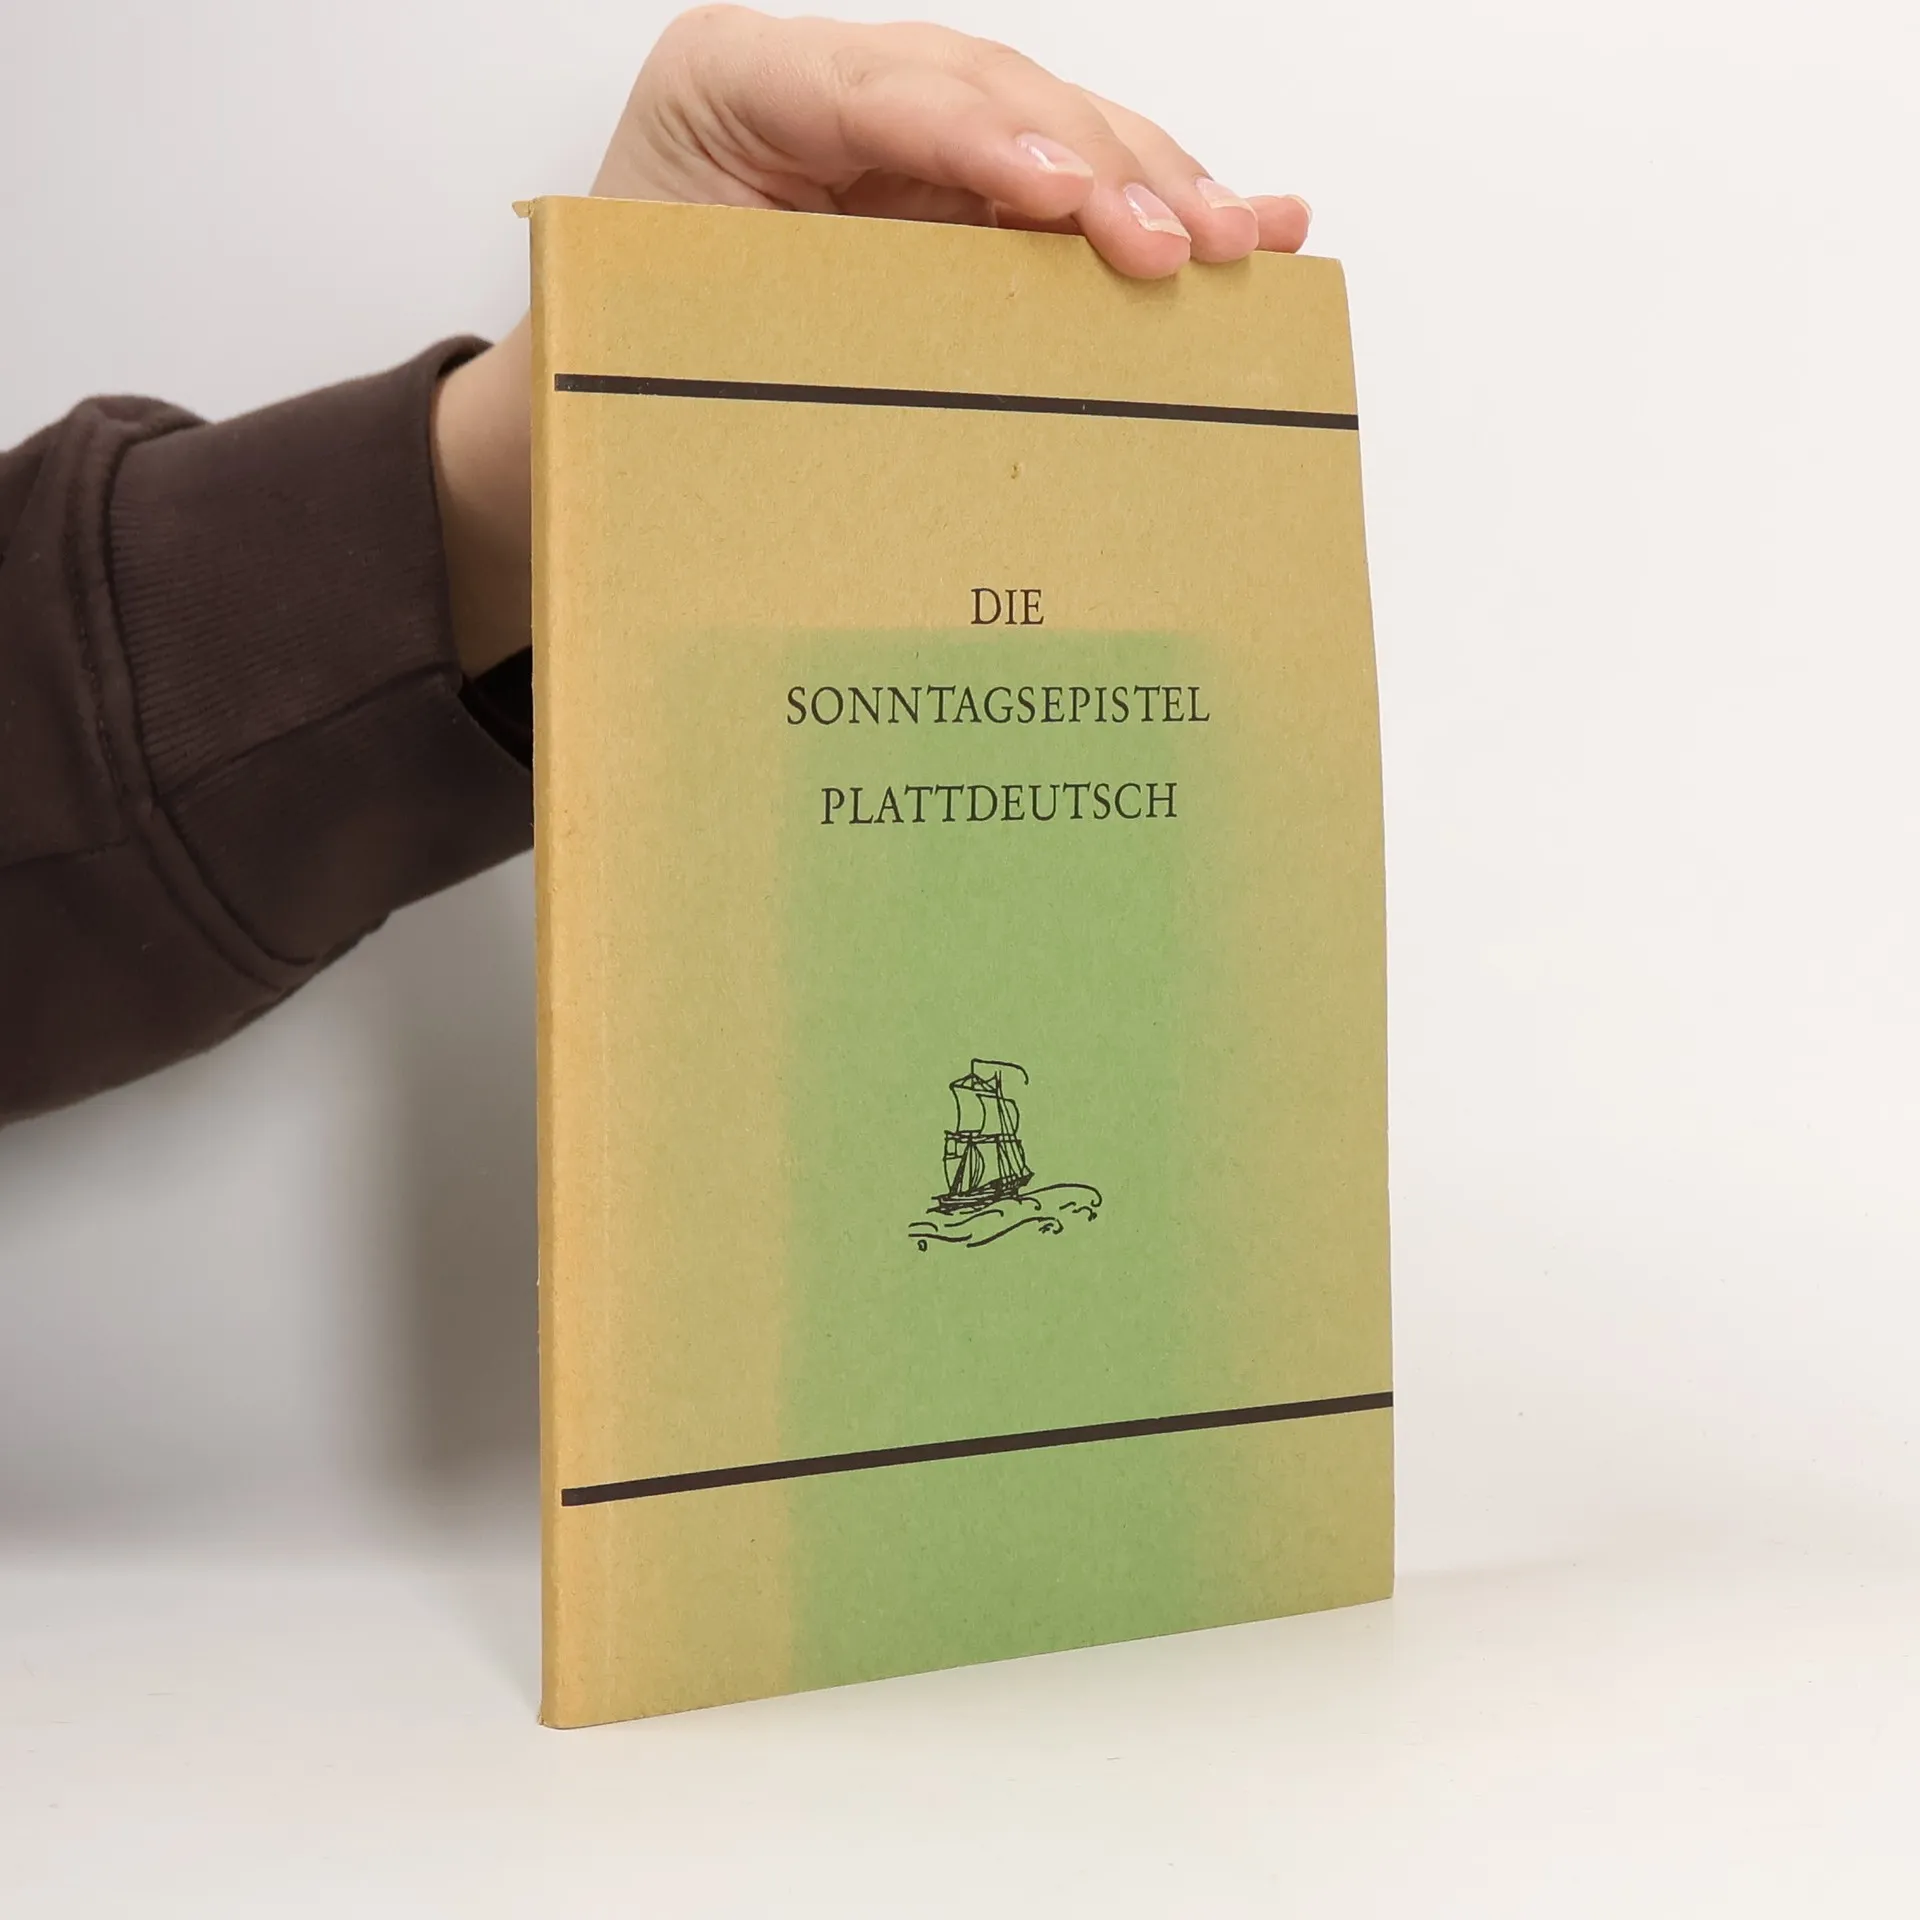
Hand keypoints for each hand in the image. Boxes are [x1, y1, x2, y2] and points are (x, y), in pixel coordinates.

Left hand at [433, 8, 1313, 675]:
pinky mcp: (941, 187)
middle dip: (1101, 168)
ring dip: (1155, 186)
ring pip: (1047, 127)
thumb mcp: (670, 342)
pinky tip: (1238, 219)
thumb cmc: (617, 372)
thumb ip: (782, 326)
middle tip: (1179, 246)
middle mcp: (817, 89)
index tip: (1071, 199)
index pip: (882, 94)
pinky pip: (1051, 185)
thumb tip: (932, 386)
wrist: (587, 403)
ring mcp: (890, 129)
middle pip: (991, 92)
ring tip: (1241, 239)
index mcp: (727, 87)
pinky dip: (1143, 208)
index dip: (990, 139)